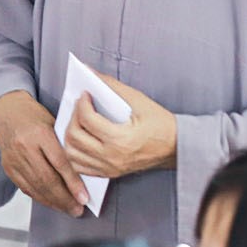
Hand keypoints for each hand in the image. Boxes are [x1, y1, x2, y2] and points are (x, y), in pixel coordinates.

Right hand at [0, 90, 87, 214]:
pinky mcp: (8, 167)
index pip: (59, 163)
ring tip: (68, 210)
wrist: (7, 110)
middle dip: (64, 198)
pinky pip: (25, 187)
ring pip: (36, 187)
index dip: (73, 183)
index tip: (84, 198)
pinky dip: (40, 197)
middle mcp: (24, 147)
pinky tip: (51, 203)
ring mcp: (14, 159)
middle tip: (78, 209)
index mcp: (40, 133)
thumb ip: (64, 147)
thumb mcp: (54, 124)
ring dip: (53, 202)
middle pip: (47, 179)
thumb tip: (82, 173)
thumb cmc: (35, 116)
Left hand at [62, 74, 176, 179]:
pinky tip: (81, 139)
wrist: (176, 147)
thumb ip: (112, 86)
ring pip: (72, 154)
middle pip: (74, 137)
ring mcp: (109, 168)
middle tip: (80, 107)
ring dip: (70, 136)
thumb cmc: (161, 124)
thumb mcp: (139, 100)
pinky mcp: (109, 173)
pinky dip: (75, 152)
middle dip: (73, 117)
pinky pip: (80, 166)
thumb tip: (90, 73)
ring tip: (78, 122)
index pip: (87, 119)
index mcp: (120, 139)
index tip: (85, 94)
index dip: (81, 102)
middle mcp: (112, 156)